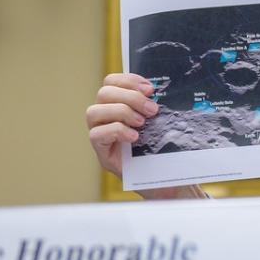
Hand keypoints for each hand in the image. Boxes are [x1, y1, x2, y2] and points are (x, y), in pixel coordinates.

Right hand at [85, 73, 204, 199]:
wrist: (166, 180)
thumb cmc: (164, 149)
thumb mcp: (162, 123)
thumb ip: (155, 107)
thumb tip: (161, 91)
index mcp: (119, 104)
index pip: (111, 81)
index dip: (128, 80)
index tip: (150, 88)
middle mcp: (106, 117)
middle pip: (104, 93)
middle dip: (130, 97)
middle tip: (152, 109)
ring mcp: (101, 134)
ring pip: (93, 112)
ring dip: (121, 112)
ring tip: (142, 123)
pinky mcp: (101, 152)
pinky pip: (96, 134)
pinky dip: (116, 131)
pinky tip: (134, 136)